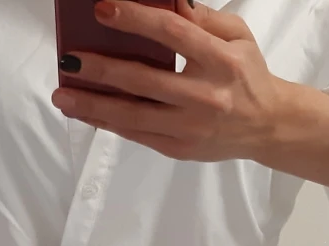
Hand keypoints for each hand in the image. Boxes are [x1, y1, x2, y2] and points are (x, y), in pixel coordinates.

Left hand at [51, 0, 282, 161]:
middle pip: (145, 82)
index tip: (103, 10)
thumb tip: (166, 1)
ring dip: (94, 106)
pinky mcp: (180, 149)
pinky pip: (138, 135)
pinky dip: (110, 124)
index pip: (173, 35)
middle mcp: (204, 97)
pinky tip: (87, 113)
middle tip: (68, 60)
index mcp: (220, 62)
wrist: (266, 125)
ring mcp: (190, 128)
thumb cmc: (247, 75)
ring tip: (63, 97)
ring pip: (134, 116)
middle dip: (102, 70)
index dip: (136, 21)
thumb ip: (203, 19)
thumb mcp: (237, 36)